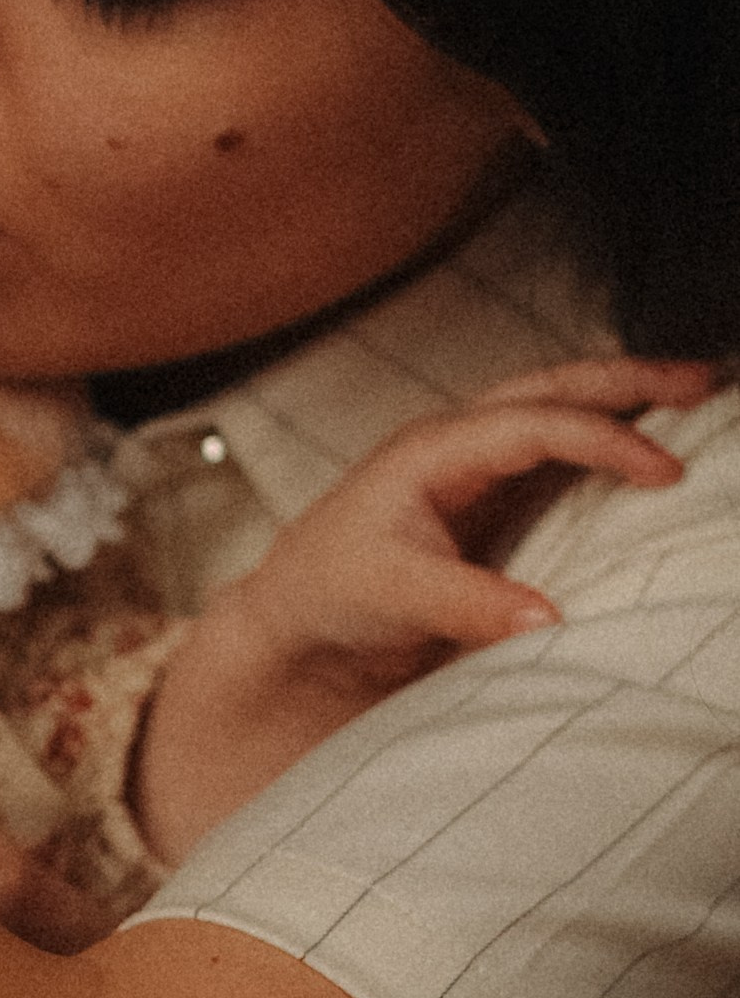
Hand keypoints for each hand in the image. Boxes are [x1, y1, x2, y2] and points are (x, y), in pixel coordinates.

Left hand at [228, 355, 713, 678]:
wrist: (299, 611)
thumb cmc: (333, 593)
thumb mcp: (393, 597)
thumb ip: (468, 605)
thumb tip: (549, 619)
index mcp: (433, 450)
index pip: (533, 425)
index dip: (603, 440)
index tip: (665, 472)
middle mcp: (456, 441)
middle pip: (551, 387)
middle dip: (628, 378)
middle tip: (705, 381)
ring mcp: (474, 463)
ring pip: (557, 406)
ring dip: (623, 395)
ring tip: (695, 392)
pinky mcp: (490, 494)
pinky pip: (557, 450)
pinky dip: (606, 437)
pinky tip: (650, 445)